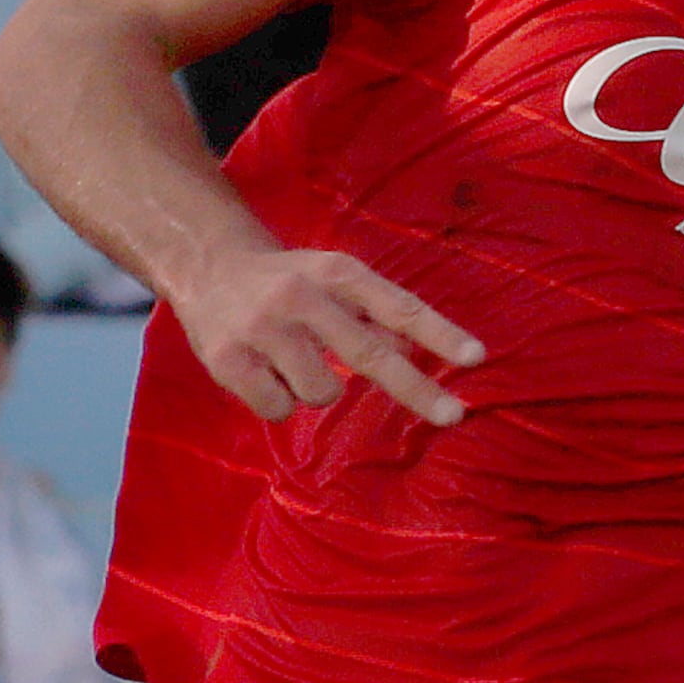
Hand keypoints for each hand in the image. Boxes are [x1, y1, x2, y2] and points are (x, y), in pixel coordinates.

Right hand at [175, 235, 481, 425]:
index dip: (439, 334)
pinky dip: (278, 401)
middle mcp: (302, 296)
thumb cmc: (288, 280)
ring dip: (316, 389)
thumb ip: (374, 311)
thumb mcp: (333, 278)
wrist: (207, 265)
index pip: (397, 306)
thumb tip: (415, 354)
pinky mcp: (230, 361)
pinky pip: (279, 409)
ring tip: (291, 361)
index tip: (476, 358)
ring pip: (323, 393)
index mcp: (336, 272)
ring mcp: (264, 329)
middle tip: (455, 417)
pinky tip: (262, 371)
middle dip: (418, 391)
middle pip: (371, 354)